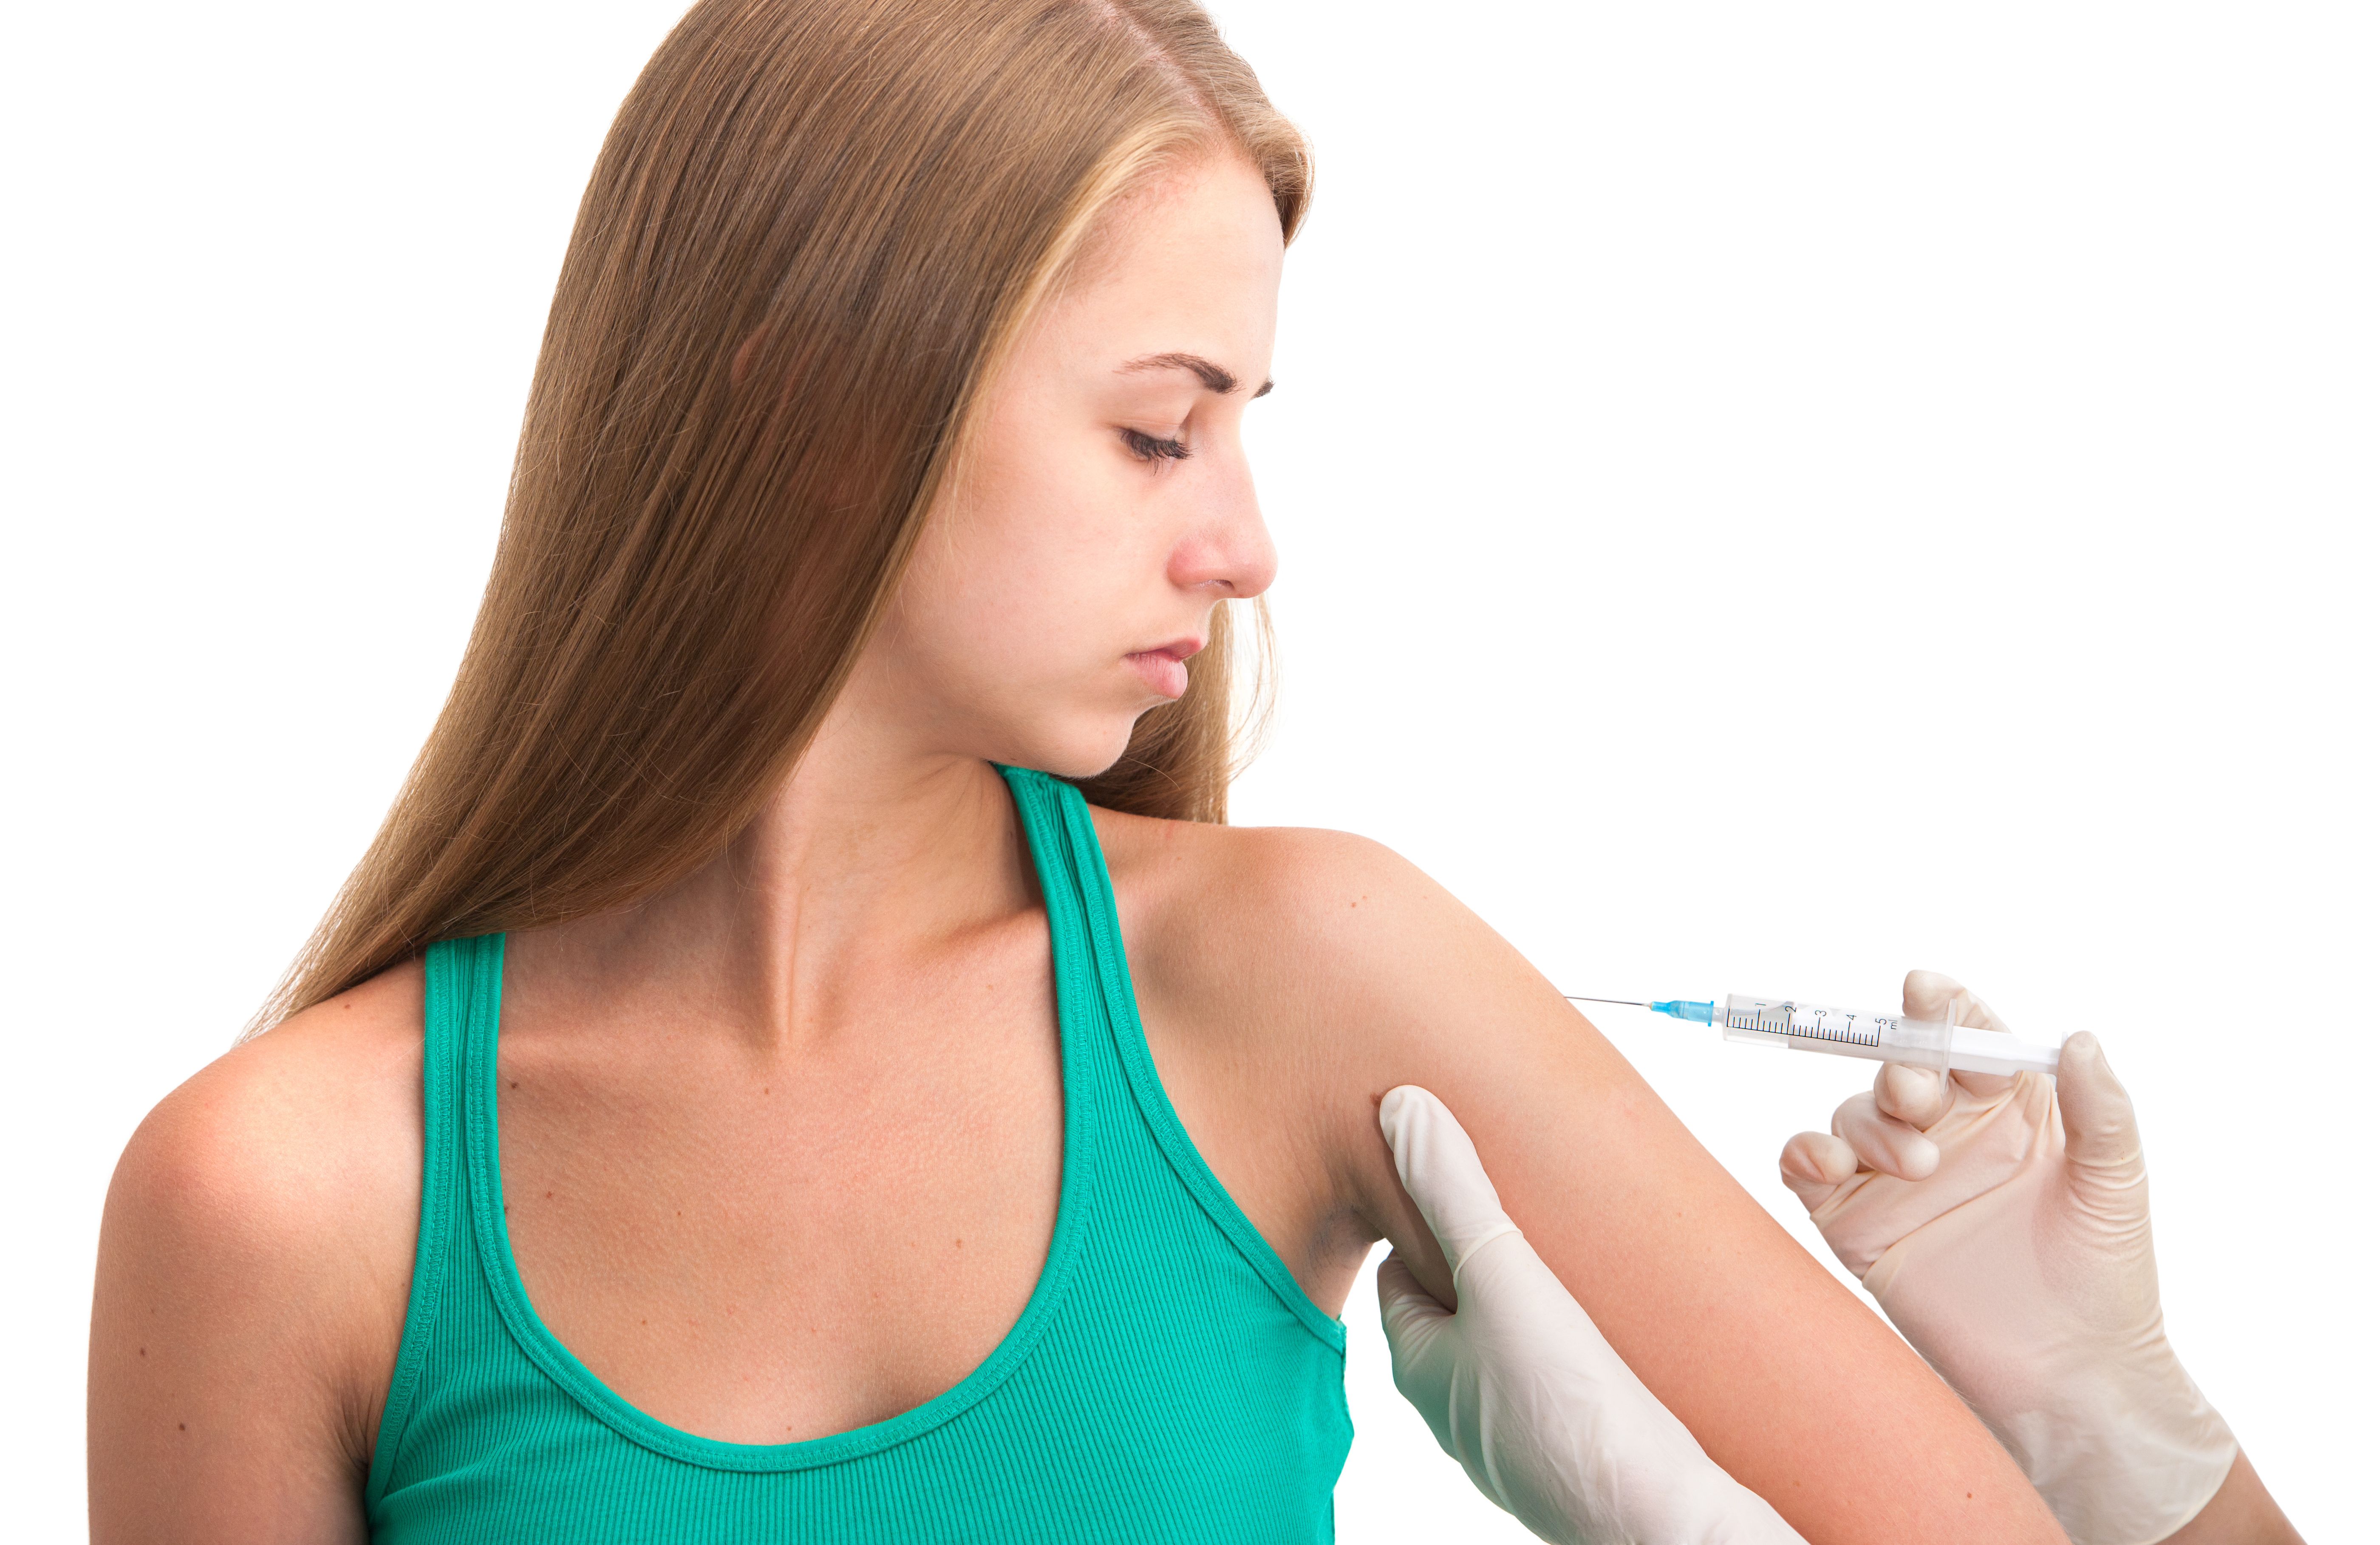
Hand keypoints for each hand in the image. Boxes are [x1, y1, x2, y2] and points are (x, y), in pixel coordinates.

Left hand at [1377, 1085, 1804, 1544]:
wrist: (1664, 1519)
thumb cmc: (1573, 1411)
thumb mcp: (1504, 1277)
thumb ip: (1456, 1194)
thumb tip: (1399, 1107)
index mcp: (1421, 1367)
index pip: (1399, 1268)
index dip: (1426, 1213)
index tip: (1464, 1166)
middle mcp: (1459, 1404)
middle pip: (1456, 1299)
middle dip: (1484, 1249)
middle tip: (1526, 1191)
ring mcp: (1517, 1429)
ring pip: (1510, 1336)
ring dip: (1534, 1292)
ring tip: (1574, 1243)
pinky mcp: (1575, 1443)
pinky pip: (1559, 1371)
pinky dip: (1573, 1336)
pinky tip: (1612, 1313)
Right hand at [1779, 972, 2235, 1544]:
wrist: (2071, 1375)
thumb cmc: (2106, 1275)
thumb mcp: (2115, 1179)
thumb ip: (2100, 1106)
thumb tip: (2078, 1037)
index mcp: (2007, 1108)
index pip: (1965, 1036)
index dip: (1942, 1007)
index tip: (1928, 991)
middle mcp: (1946, 1133)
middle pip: (1898, 1066)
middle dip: (1900, 1065)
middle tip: (1919, 1095)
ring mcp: (1895, 1179)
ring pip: (1853, 1114)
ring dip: (1871, 1123)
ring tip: (1917, 1166)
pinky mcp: (1856, 1223)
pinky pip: (1807, 1167)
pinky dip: (1805, 1151)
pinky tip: (1829, 1164)